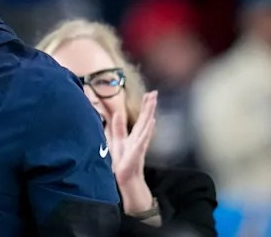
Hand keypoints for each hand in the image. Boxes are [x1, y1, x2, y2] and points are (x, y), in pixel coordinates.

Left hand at [110, 91, 156, 214]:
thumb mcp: (116, 140)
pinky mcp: (137, 151)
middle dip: (149, 105)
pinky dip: (148, 129)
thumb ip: (117, 127)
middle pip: (145, 118)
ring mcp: (139, 143)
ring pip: (145, 125)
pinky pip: (143, 138)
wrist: (124, 178)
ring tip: (153, 101)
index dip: (144, 106)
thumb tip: (117, 112)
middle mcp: (139, 137)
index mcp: (134, 134)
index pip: (140, 117)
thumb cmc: (121, 160)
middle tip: (154, 92)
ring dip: (149, 113)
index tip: (149, 94)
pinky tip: (152, 121)